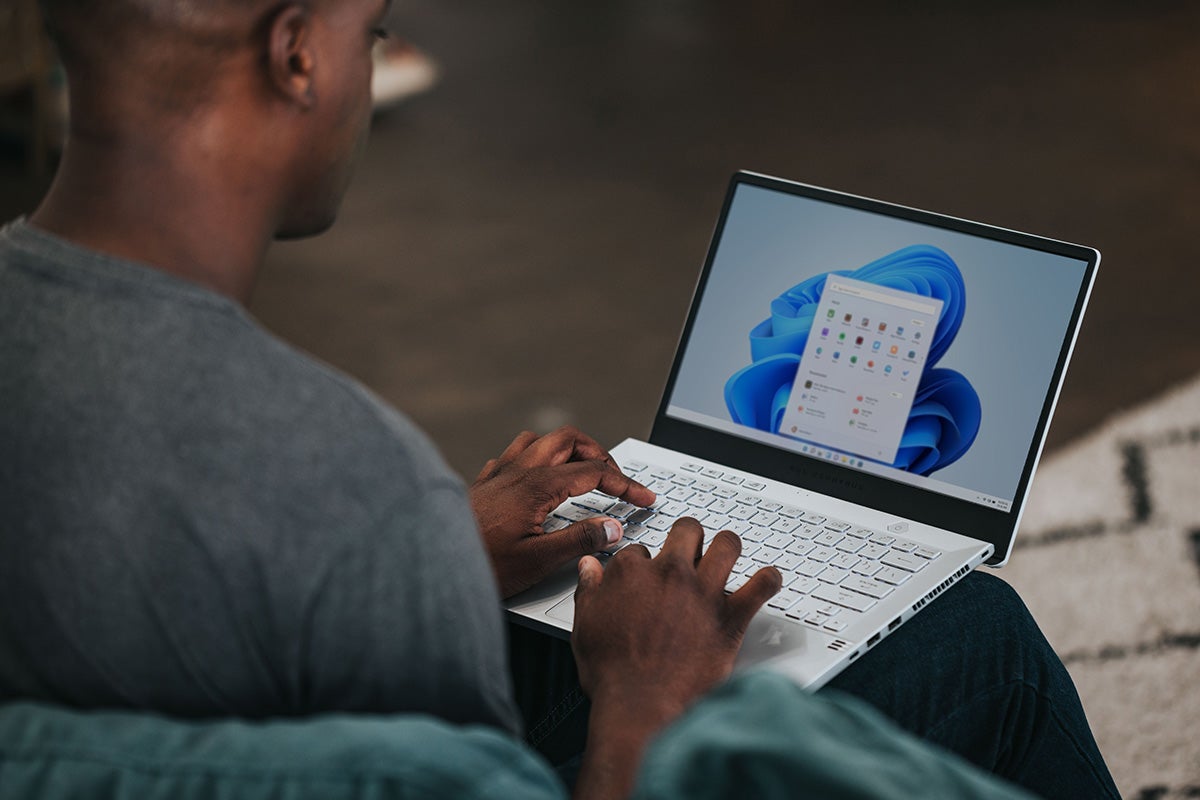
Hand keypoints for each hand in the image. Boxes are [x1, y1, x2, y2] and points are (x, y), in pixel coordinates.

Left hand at [469, 427, 655, 598]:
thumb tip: (612, 527)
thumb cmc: (479, 565)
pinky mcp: (484, 483)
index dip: (625, 484)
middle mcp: (518, 470)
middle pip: (569, 440)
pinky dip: (537, 459)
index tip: (643, 498)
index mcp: (536, 485)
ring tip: (583, 470)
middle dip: (599, 453)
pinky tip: (538, 479)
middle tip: (616, 478)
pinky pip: (514, 454)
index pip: (594, 471)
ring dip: (567, 449)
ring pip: (540, 440)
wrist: (430, 564)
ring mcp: (498, 473)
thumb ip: (580, 540)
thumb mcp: (537, 561)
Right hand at [570, 518, 780, 799]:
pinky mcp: (730, 617)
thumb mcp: (585, 625)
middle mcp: (670, 573)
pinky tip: (767, 581)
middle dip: (688, 538)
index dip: (643, 563)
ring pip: (727, 544)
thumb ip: (589, 590)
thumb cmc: (613, 672)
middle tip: (689, 552)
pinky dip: (768, 580)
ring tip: (726, 555)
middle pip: (687, 531)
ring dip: (728, 548)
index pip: (639, 550)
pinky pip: (761, 586)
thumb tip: (589, 567)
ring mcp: (703, 592)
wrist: (641, 706)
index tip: (645, 577)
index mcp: (631, 573)